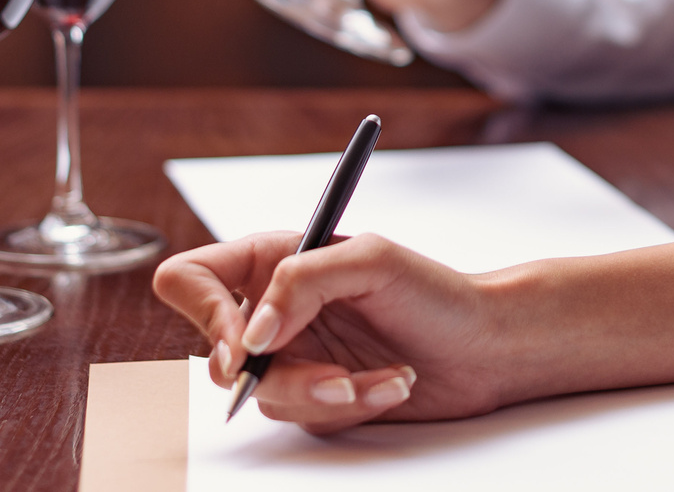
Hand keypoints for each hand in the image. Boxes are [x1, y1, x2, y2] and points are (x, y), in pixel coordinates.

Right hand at [153, 232, 516, 431]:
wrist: (484, 345)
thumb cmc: (436, 291)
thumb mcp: (371, 260)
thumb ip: (301, 282)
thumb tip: (253, 335)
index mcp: (272, 258)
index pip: (190, 278)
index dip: (202, 314)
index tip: (245, 345)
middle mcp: (274, 308)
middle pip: (219, 352)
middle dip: (275, 374)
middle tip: (327, 375)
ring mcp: (293, 355)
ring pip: (263, 395)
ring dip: (324, 391)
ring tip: (376, 377)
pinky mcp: (317, 396)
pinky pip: (307, 415)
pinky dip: (353, 403)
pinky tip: (390, 384)